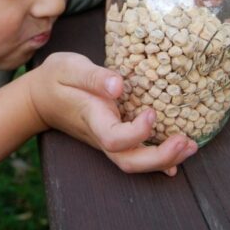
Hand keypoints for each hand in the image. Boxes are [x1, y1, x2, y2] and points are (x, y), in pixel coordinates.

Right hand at [28, 52, 198, 175]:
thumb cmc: (55, 79)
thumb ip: (94, 76)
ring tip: (190, 146)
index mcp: (92, 117)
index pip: (115, 138)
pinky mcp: (112, 136)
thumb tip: (119, 84)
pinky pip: (134, 155)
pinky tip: (177, 156)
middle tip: (186, 142)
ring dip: (164, 159)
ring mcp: (106, 139)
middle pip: (129, 161)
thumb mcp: (69, 67)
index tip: (152, 112)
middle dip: (160, 157)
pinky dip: (158, 160)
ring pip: (134, 162)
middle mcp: (100, 135)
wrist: (39, 98)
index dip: (137, 132)